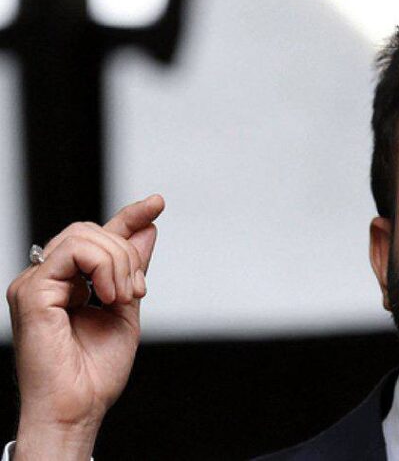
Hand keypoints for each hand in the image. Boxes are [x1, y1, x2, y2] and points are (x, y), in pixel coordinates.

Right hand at [6, 195, 164, 459]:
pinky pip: (74, 252)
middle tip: (137, 292)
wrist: (80, 405)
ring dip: (118, 263)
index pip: (98, 238)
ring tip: (123, 298)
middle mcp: (49, 279)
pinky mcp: (32, 290)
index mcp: (70, 283)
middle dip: (128, 254)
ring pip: (85, 236)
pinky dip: (103, 268)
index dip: (129, 217)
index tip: (157, 203)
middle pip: (94, 231)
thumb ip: (133, 269)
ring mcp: (37, 282)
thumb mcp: (126, 308)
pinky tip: (110, 296)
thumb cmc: (96, 370)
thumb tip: (147, 229)